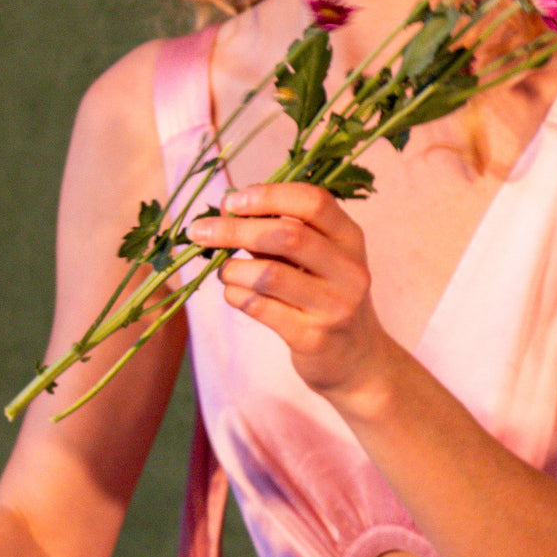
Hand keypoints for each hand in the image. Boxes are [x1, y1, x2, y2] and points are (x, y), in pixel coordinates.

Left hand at [187, 183, 393, 408]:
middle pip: (287, 236)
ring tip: (224, 272)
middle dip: (235, 230)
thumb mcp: (315, 261)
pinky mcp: (312, 338)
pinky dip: (235, 295)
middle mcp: (348, 270)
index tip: (232, 200)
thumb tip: (226, 212)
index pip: (314, 202)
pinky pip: (260, 308)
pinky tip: (233, 294)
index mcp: (350, 239)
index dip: (268, 195)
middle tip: (200, 231)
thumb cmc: (324, 299)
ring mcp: (333, 306)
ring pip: (268, 275)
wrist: (356, 361)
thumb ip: (276, 236)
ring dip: (232, 269)